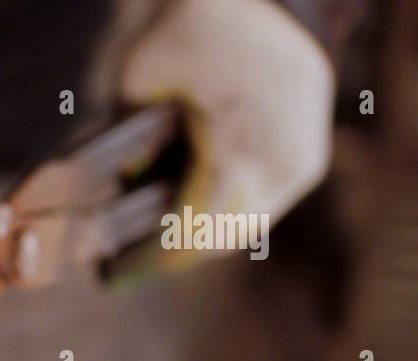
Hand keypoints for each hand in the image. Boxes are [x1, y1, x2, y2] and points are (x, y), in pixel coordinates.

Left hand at [120, 0, 333, 267]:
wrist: (263, 0)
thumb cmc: (192, 32)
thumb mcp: (138, 81)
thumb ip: (126, 145)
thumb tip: (120, 194)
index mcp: (237, 148)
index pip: (191, 229)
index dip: (150, 258)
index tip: (111, 274)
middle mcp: (279, 163)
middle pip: (219, 237)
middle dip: (171, 256)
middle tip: (126, 265)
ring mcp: (302, 163)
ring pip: (245, 228)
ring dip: (199, 241)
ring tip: (154, 246)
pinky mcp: (309, 159)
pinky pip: (264, 206)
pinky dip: (225, 217)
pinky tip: (189, 218)